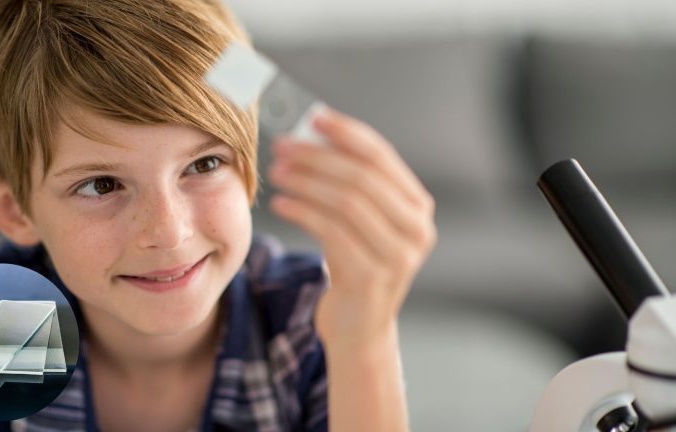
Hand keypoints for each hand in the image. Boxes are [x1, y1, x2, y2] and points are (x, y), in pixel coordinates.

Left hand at [267, 108, 436, 351]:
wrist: (359, 328)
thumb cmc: (354, 265)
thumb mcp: (360, 223)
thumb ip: (350, 183)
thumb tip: (311, 133)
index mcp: (417, 207)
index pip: (382, 157)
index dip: (346, 133)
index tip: (313, 117)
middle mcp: (417, 229)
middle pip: (362, 177)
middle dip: (318, 157)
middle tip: (283, 146)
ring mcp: (399, 256)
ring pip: (346, 202)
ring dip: (306, 181)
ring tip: (277, 172)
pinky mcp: (371, 277)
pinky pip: (331, 231)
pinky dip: (301, 212)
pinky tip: (280, 204)